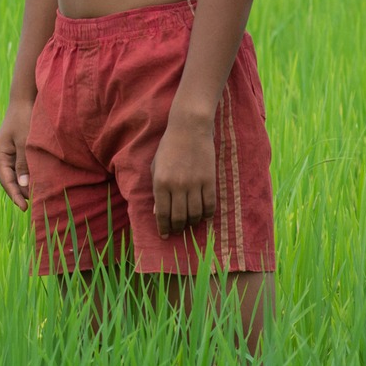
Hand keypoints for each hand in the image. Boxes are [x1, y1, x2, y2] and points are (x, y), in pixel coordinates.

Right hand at [0, 99, 33, 211]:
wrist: (24, 100)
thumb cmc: (24, 119)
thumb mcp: (25, 142)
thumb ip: (23, 164)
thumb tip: (23, 186)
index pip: (6, 181)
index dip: (16, 196)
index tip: (24, 208)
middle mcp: (0, 156)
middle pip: (10, 181)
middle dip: (21, 193)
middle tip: (37, 205)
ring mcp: (7, 154)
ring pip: (15, 175)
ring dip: (25, 185)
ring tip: (39, 197)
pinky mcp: (15, 150)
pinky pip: (20, 168)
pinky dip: (27, 176)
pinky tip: (37, 182)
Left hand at [150, 118, 216, 236]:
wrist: (189, 129)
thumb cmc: (168, 147)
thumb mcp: (155, 166)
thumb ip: (156, 189)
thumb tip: (158, 212)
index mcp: (161, 182)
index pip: (162, 213)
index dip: (163, 228)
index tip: (164, 236)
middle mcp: (177, 186)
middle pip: (179, 217)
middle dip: (177, 228)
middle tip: (177, 231)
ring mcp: (194, 184)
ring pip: (195, 214)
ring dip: (191, 223)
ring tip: (189, 224)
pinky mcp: (209, 181)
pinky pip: (209, 205)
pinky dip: (207, 214)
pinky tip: (203, 216)